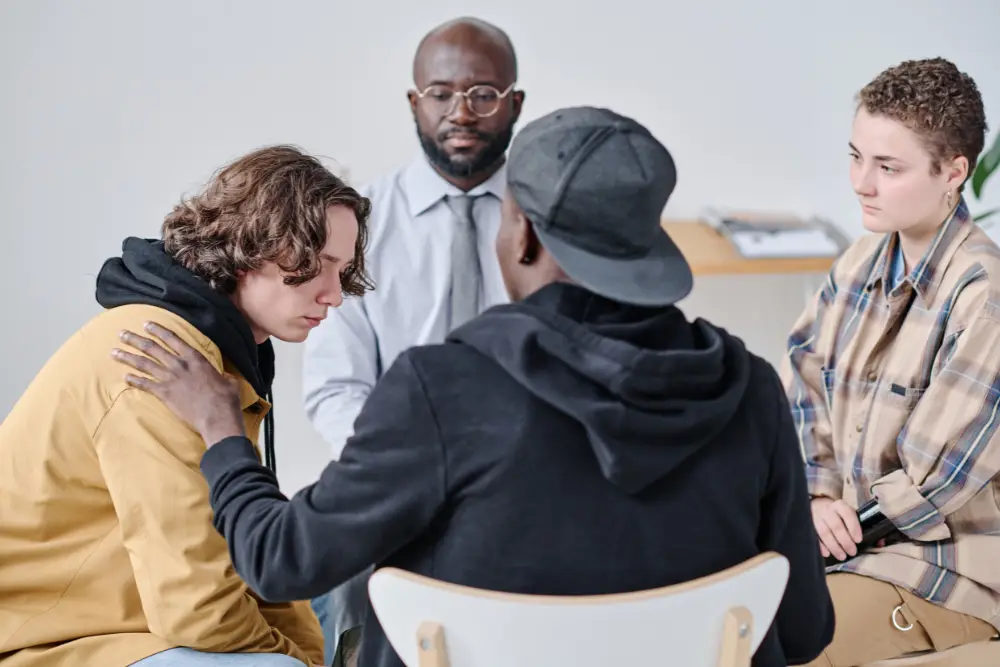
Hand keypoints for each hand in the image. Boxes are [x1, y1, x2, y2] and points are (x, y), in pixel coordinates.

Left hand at [112, 322, 245, 444]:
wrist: (217, 417)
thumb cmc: (226, 399)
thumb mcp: (228, 381)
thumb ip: (222, 375)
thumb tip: (224, 376)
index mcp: (195, 358)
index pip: (173, 339)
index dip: (158, 330)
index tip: (146, 324)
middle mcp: (179, 365)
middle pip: (152, 348)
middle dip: (135, 340)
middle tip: (122, 334)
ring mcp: (170, 379)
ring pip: (144, 364)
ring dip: (127, 357)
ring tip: (114, 352)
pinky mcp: (164, 394)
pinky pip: (145, 384)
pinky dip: (134, 380)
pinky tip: (124, 377)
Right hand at [811, 497, 862, 561]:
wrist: (818, 504)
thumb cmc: (838, 513)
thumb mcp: (850, 515)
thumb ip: (864, 527)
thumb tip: (881, 542)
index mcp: (840, 506)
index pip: (847, 514)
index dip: (853, 527)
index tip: (858, 540)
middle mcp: (828, 510)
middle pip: (836, 525)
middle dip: (845, 541)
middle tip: (852, 552)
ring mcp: (816, 517)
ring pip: (824, 532)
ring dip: (834, 546)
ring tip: (842, 556)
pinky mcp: (809, 524)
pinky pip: (814, 536)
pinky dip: (820, 546)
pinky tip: (827, 553)